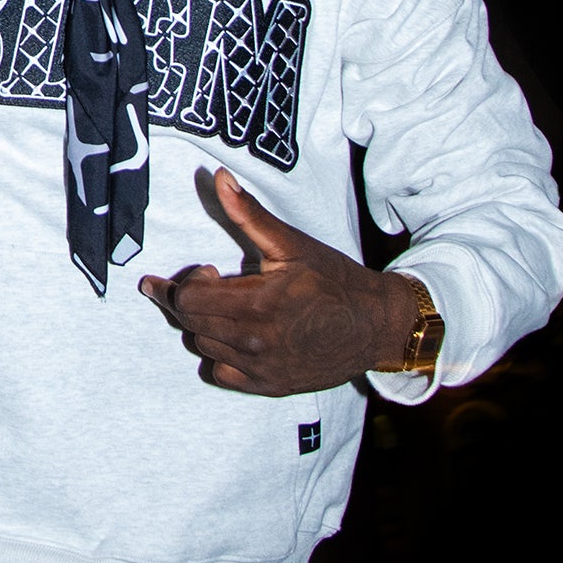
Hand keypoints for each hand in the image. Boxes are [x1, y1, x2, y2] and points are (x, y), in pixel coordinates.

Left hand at [137, 167, 414, 394]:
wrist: (376, 325)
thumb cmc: (335, 280)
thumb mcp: (292, 244)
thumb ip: (248, 214)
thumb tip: (218, 177)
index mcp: (256, 304)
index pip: (188, 300)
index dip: (186, 281)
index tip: (207, 270)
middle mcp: (255, 341)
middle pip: (189, 324)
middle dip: (188, 300)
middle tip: (207, 283)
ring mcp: (261, 367)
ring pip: (203, 347)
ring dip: (205, 326)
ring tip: (228, 307)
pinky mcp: (269, 385)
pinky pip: (222, 375)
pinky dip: (221, 356)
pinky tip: (237, 337)